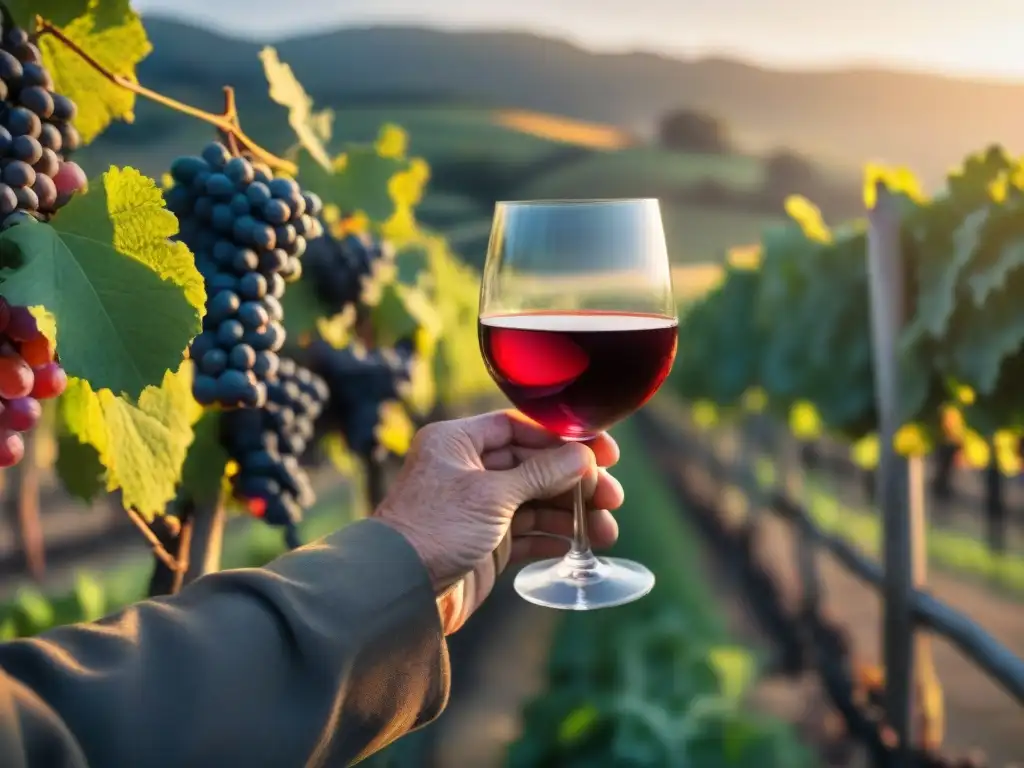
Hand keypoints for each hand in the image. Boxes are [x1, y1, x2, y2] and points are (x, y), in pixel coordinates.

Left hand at [373, 410, 623, 633]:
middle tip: (611, 498)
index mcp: (457, 442)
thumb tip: (583, 457)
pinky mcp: (484, 543)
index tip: (604, 452)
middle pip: (534, 466)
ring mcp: (476, 508)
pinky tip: (578, 544)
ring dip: (571, 513)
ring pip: (535, 502)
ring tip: (605, 531)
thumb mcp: (491, 495)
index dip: (563, 439)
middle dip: (575, 481)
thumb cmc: (434, 530)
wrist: (399, 593)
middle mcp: (467, 470)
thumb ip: (541, 473)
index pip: (520, 428)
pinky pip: (527, 533)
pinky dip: (552, 537)